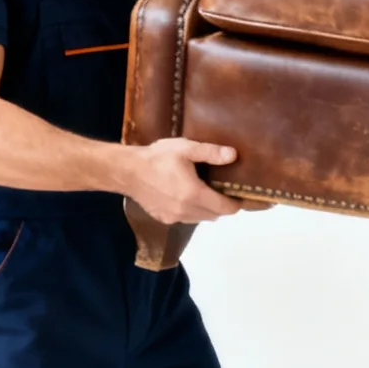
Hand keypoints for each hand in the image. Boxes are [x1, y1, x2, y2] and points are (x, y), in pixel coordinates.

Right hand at [119, 138, 270, 223]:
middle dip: (223, 205)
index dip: (237, 203)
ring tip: (206, 191)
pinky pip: (186, 218)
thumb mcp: (185, 149)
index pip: (226, 208)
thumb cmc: (157, 158)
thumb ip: (211, 153)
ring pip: (201, 218)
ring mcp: (174, 217)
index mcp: (194, 194)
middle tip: (223, 188)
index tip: (241, 194)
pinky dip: (192, 210)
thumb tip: (233, 155)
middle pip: (215, 215)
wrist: (127, 171)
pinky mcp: (164, 219)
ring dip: (208, 208)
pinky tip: (187, 195)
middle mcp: (186, 211)